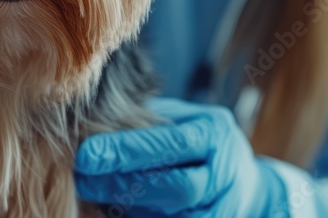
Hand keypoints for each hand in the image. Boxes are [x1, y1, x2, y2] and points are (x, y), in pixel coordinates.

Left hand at [74, 98, 287, 216]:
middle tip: (84, 181)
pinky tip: (115, 210)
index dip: (127, 151)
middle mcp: (226, 171)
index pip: (171, 143)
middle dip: (124, 185)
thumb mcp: (179, 119)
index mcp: (215, 133)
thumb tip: (92, 125)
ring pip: (178, 215)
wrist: (244, 181)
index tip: (86, 155)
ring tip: (95, 195)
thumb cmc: (196, 140)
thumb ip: (146, 122)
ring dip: (130, 208)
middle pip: (177, 187)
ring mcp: (225, 206)